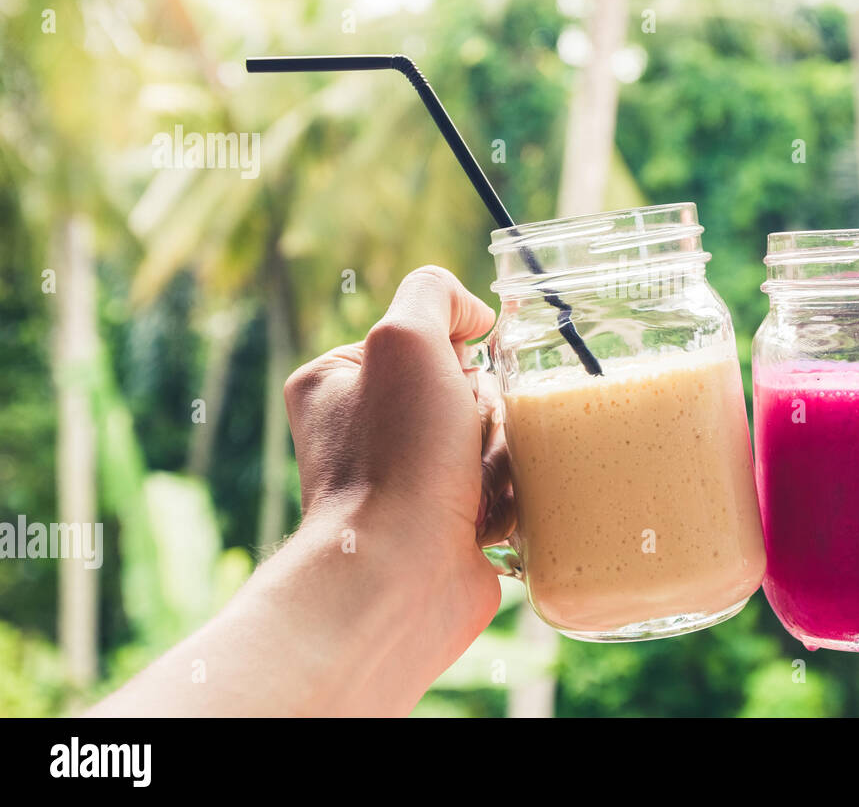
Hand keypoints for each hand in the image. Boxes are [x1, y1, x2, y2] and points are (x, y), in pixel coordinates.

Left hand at [279, 265, 511, 705]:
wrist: (401, 577)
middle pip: (464, 386)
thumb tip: (473, 314)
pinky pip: (503, 487)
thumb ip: (434, 295)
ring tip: (482, 481)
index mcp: (336, 384)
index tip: (455, 381)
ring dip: (503, 451)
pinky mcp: (445, 524)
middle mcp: (362, 431)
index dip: (454, 353)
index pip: (422, 338)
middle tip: (471, 435)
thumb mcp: (406, 340)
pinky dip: (509, 494)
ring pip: (491, 435)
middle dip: (487, 406)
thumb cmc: (396, 459)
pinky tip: (490, 512)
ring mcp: (404, 482)